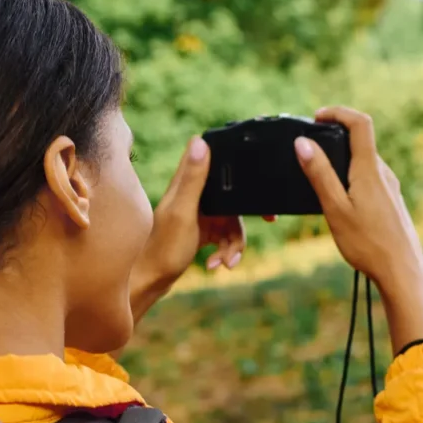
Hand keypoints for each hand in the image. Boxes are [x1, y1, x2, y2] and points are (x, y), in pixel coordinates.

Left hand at [130, 136, 269, 322]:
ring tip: (228, 262)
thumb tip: (200, 141)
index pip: (214, 158)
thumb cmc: (164, 248)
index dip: (236, 160)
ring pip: (233, 219)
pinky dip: (226, 251)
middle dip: (248, 212)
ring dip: (235, 242)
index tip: (256, 175)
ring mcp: (200, 214)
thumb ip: (193, 179)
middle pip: (233, 195)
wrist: (152, 280)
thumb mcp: (183, 212)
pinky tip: (217, 264)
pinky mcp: (203, 230)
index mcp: (188, 184)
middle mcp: (194, 195)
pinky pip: (226, 235)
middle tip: (270, 218)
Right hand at [294, 106, 422, 352]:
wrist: (402, 272)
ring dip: (343, 162)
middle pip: (361, 142)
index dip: (338, 112)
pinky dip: (352, 180)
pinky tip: (342, 203)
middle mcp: (384, 174)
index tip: (317, 117)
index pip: (360, 123)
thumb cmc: (368, 244)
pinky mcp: (392, 203)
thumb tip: (303, 143)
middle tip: (310, 150)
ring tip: (321, 179)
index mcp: (369, 169)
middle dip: (334, 140)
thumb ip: (319, 174)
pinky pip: (371, 181)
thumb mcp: (335, 208)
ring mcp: (391, 188)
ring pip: (365, 163)